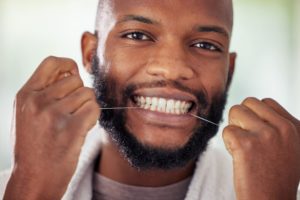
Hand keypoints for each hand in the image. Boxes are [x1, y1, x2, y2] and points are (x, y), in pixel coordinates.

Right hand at [4, 56, 99, 199]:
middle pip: (76, 80)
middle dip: (80, 95)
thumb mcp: (28, 114)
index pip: (52, 63)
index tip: (74, 75)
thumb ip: (45, 91)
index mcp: (26, 95)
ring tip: (74, 124)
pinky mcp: (71, 128)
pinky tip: (82, 129)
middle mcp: (38, 101)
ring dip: (87, 108)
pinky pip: (94, 109)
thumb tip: (72, 72)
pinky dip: (93, 118)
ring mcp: (53, 114)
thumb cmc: (34, 146)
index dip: (68, 65)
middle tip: (72, 113)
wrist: (34, 178)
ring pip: (88, 95)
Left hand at [223, 97, 299, 199]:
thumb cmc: (276, 177)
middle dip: (241, 118)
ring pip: (235, 111)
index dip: (254, 115)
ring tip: (243, 147)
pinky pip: (227, 130)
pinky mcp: (246, 144)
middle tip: (246, 138)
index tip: (255, 132)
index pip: (265, 102)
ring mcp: (265, 134)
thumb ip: (276, 126)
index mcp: (294, 126)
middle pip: (248, 102)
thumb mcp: (289, 147)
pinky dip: (228, 143)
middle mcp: (283, 127)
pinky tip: (239, 156)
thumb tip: (254, 111)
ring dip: (234, 128)